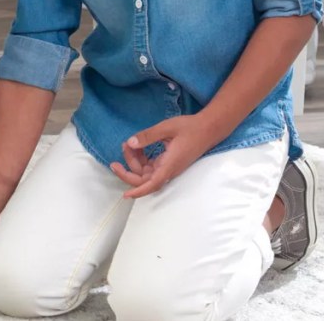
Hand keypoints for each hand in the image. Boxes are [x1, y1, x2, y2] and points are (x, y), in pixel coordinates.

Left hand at [108, 115, 223, 198]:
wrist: (209, 128)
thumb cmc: (190, 127)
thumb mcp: (167, 128)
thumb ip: (148, 136)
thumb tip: (131, 142)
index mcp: (170, 164)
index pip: (153, 183)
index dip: (138, 191)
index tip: (126, 195)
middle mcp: (168, 169)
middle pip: (144, 179)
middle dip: (128, 171)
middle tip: (114, 162)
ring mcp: (168, 167)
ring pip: (145, 172)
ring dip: (134, 161)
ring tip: (127, 144)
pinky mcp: (167, 163)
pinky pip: (150, 166)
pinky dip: (141, 158)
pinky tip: (136, 146)